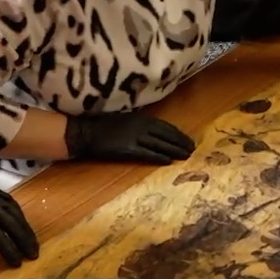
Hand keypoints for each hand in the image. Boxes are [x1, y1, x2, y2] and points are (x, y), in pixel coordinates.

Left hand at [0, 176, 40, 265]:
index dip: (9, 251)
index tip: (17, 263)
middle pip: (15, 227)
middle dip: (25, 242)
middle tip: (34, 256)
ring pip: (18, 217)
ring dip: (27, 231)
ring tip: (34, 244)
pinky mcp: (0, 193)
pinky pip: (15, 207)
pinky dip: (23, 218)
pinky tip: (25, 225)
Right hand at [64, 112, 195, 164]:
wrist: (86, 131)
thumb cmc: (103, 124)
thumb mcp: (125, 119)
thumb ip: (139, 124)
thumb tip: (153, 130)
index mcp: (141, 117)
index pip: (165, 126)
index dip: (178, 134)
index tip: (189, 140)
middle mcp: (141, 125)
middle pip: (166, 135)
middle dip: (180, 142)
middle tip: (192, 149)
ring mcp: (135, 137)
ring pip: (160, 144)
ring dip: (174, 150)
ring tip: (186, 156)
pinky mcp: (128, 148)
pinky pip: (147, 153)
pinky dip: (159, 157)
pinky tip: (168, 161)